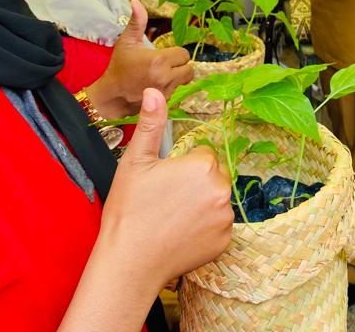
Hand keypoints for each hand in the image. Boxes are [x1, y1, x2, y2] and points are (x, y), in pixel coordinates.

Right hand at [86, 1, 193, 118]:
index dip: (175, 53)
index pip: (184, 54)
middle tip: (164, 65)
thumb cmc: (118, 66)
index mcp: (159, 60)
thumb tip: (136, 2)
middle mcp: (165, 77)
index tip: (163, 54)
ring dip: (176, 77)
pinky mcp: (164, 103)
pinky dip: (171, 88)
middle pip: (189, 69)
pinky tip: (157, 85)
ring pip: (184, 81)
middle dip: (179, 65)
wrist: (111, 95)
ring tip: (159, 74)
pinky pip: (177, 92)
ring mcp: (165, 92)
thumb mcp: (127, 42)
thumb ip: (137, 22)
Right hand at [98, 88, 232, 287]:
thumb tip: (153, 91)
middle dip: (195, 183)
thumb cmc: (129, 211)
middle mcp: (221, 189)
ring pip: (217, 199)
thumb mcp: (136, 162)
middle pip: (213, 176)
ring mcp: (225, 217)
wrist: (129, 262)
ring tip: (172, 218)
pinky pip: (219, 225)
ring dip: (202, 204)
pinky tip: (182, 234)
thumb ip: (151, 124)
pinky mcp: (225, 240)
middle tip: (167, 200)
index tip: (164, 181)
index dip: (183, 166)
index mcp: (203, 165)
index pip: (203, 154)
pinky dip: (206, 228)